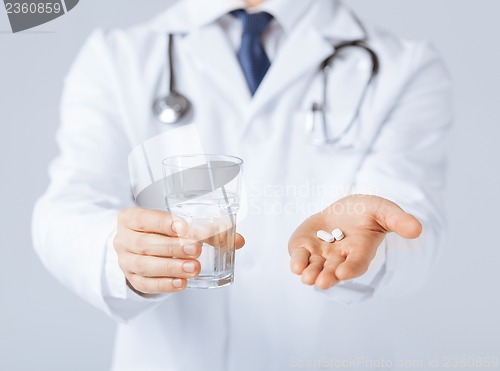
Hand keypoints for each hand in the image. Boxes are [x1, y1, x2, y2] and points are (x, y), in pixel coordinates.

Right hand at [114, 208, 244, 293]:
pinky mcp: (133, 280)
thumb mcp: (174, 224)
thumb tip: (238, 240)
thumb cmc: (159, 231)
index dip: (163, 223)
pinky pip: (147, 284)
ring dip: (172, 267)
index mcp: (130, 218)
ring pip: (146, 266)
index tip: (183, 227)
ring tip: (194, 268)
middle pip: (145, 244)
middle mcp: (123, 240)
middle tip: (196, 250)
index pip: (144, 219)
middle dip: (173, 247)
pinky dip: (166, 284)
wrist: (136, 247)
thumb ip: (205, 230)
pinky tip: (182, 284)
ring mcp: (126, 262)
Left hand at [288, 195, 421, 289]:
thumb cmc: (366, 212)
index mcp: (360, 251)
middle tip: (321, 282)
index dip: (351, 268)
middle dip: (327, 276)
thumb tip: (417, 229)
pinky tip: (296, 266)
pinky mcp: (304, 248)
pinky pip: (300, 256)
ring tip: (307, 277)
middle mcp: (340, 258)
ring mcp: (321, 255)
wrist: (343, 210)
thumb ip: (397, 220)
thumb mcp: (383, 210)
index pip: (357, 263)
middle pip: (333, 270)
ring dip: (310, 273)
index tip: (343, 273)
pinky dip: (297, 261)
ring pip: (315, 267)